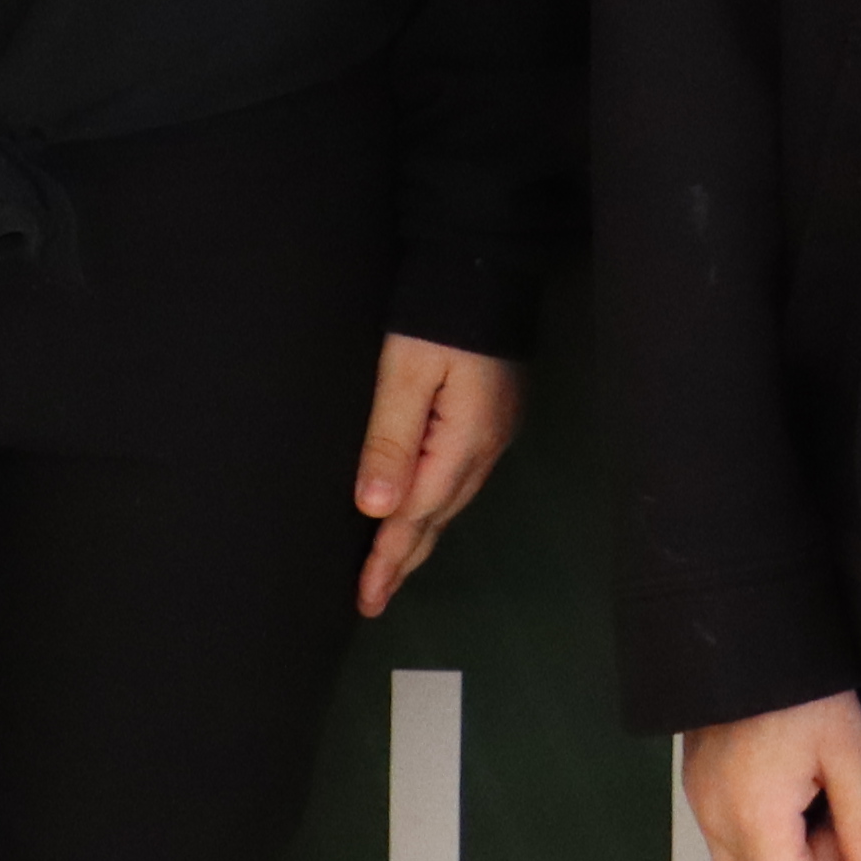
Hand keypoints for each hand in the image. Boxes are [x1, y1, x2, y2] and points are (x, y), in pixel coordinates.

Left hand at [351, 338, 521, 617]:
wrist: (484, 261)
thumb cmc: (437, 314)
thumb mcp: (404, 372)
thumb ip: (391, 439)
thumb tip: (377, 510)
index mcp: (464, 440)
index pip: (417, 513)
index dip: (388, 556)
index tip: (365, 595)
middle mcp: (486, 446)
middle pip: (438, 516)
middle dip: (404, 559)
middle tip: (372, 599)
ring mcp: (495, 432)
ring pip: (451, 500)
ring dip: (420, 536)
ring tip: (392, 569)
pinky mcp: (492, 416)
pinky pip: (458, 479)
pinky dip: (435, 506)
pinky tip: (422, 513)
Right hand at [683, 695, 860, 860]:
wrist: (749, 626)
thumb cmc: (803, 685)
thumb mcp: (851, 753)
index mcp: (753, 819)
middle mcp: (715, 823)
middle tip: (857, 845)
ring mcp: (700, 806)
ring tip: (831, 806)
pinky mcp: (699, 788)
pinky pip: (736, 844)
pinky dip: (776, 842)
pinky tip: (805, 798)